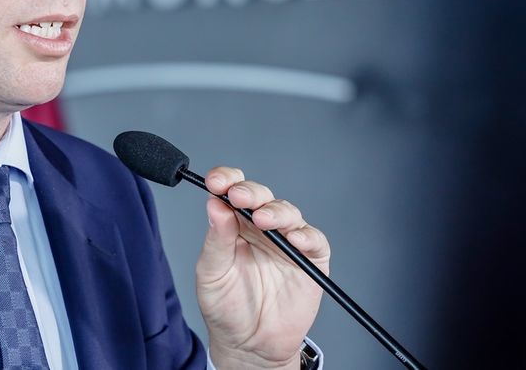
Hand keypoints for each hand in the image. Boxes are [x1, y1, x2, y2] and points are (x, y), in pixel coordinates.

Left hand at [196, 167, 328, 369]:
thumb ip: (216, 240)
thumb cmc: (227, 307)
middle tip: (238, 197)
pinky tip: (294, 238)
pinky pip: (314, 241)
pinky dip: (307, 236)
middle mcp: (261, 228)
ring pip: (288, 213)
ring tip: (263, 219)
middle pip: (260, 197)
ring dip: (276, 211)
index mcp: (234, 225)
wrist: (250, 345)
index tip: (216, 181)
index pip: (231, 191)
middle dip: (250, 192)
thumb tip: (214, 205)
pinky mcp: (310, 260)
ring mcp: (287, 242)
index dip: (226, 180)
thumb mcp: (211, 274)